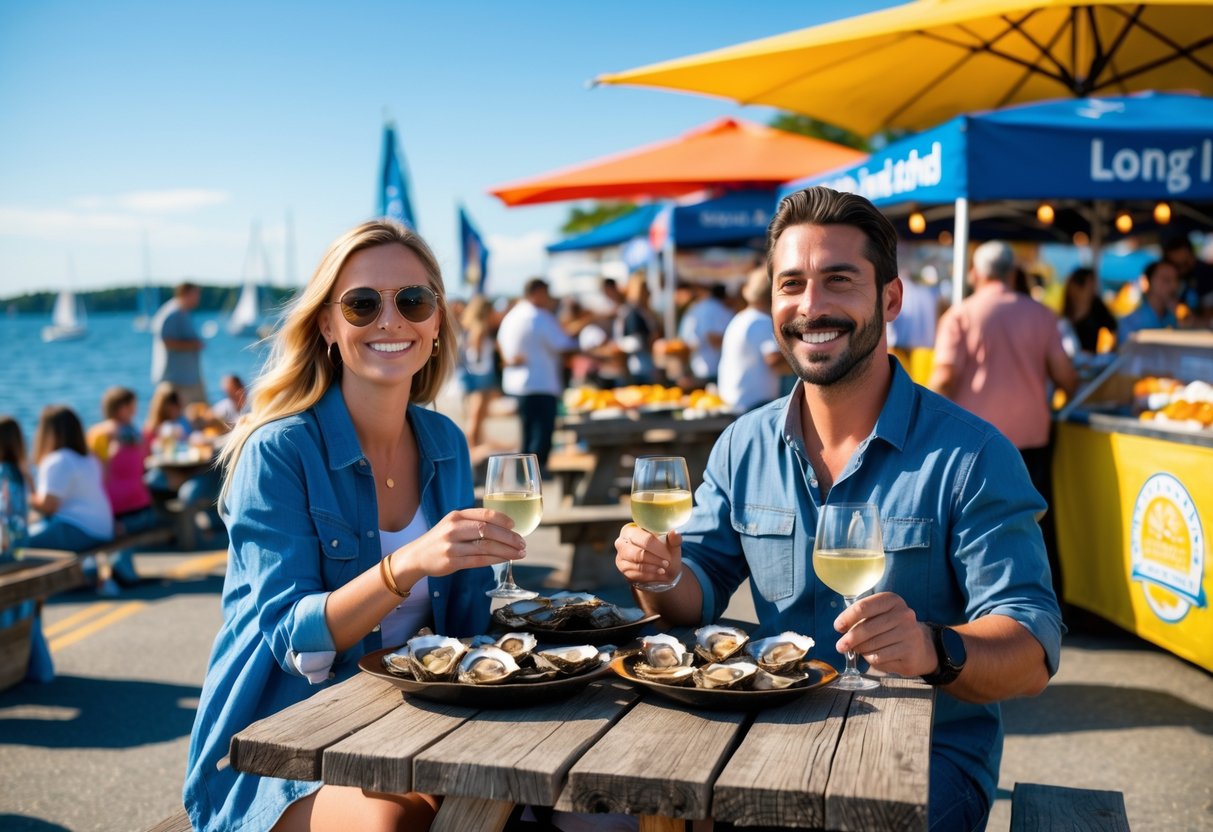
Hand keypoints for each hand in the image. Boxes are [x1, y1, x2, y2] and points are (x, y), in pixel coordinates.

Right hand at [396, 508, 525, 578]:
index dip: (502, 519)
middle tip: (523, 543)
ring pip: (485, 547)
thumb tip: (504, 527)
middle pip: (487, 530)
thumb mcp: (453, 524)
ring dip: (506, 550)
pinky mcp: (452, 562)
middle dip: (509, 537)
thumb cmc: (441, 539)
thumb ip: (473, 522)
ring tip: (520, 553)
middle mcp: (453, 528)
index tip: (515, 526)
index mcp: (456, 515)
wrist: (416, 556)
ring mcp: (452, 546)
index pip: (484, 514)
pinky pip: (478, 560)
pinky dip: (495, 560)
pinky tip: (506, 559)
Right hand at [615, 523, 680, 585]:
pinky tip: (658, 575)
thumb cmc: (663, 552)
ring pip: (637, 565)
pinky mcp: (623, 569)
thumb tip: (675, 533)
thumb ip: (674, 539)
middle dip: (655, 560)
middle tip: (667, 563)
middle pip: (639, 553)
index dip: (659, 549)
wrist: (658, 566)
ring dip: (653, 568)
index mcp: (632, 529)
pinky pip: (636, 574)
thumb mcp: (671, 545)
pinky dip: (650, 576)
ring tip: (663, 570)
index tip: (669, 555)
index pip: (646, 539)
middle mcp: (622, 542)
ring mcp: (620, 556)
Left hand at [833, 592, 935, 677]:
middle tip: (840, 646)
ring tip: (858, 650)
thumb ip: (862, 617)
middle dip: (849, 639)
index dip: (847, 617)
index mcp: (892, 600)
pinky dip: (870, 658)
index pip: (863, 607)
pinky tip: (871, 656)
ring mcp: (908, 633)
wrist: (921, 647)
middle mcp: (903, 614)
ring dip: (860, 649)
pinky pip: (879, 657)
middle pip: (866, 628)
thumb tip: (841, 628)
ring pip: (871, 644)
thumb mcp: (880, 616)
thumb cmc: (892, 629)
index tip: (838, 627)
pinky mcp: (909, 651)